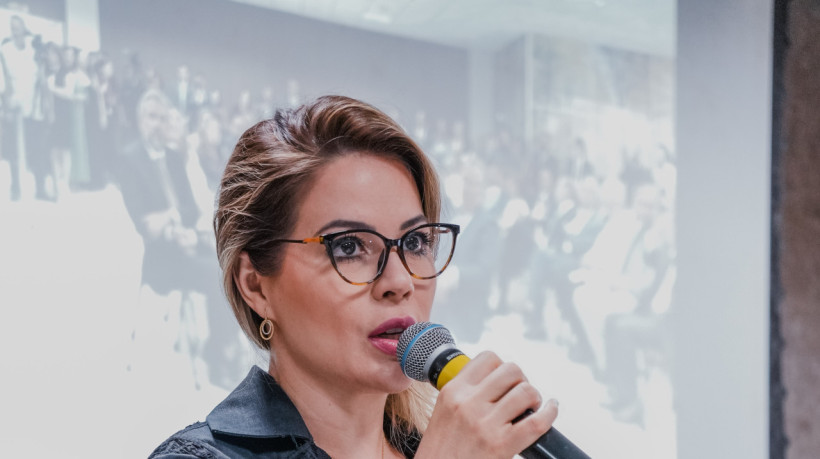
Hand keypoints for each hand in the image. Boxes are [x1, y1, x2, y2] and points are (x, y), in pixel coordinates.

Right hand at [415, 352, 557, 458]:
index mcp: (453, 391)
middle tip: (519, 395)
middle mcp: (468, 403)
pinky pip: (536, 422)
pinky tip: (550, 410)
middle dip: (521, 380)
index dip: (502, 366)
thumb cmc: (441, 450)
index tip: (504, 380)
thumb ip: (465, 394)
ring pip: (526, 392)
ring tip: (530, 407)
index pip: (488, 358)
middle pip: (511, 370)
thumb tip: (496, 381)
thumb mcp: (443, 412)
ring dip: (534, 397)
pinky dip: (550, 413)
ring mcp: (485, 424)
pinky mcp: (501, 445)